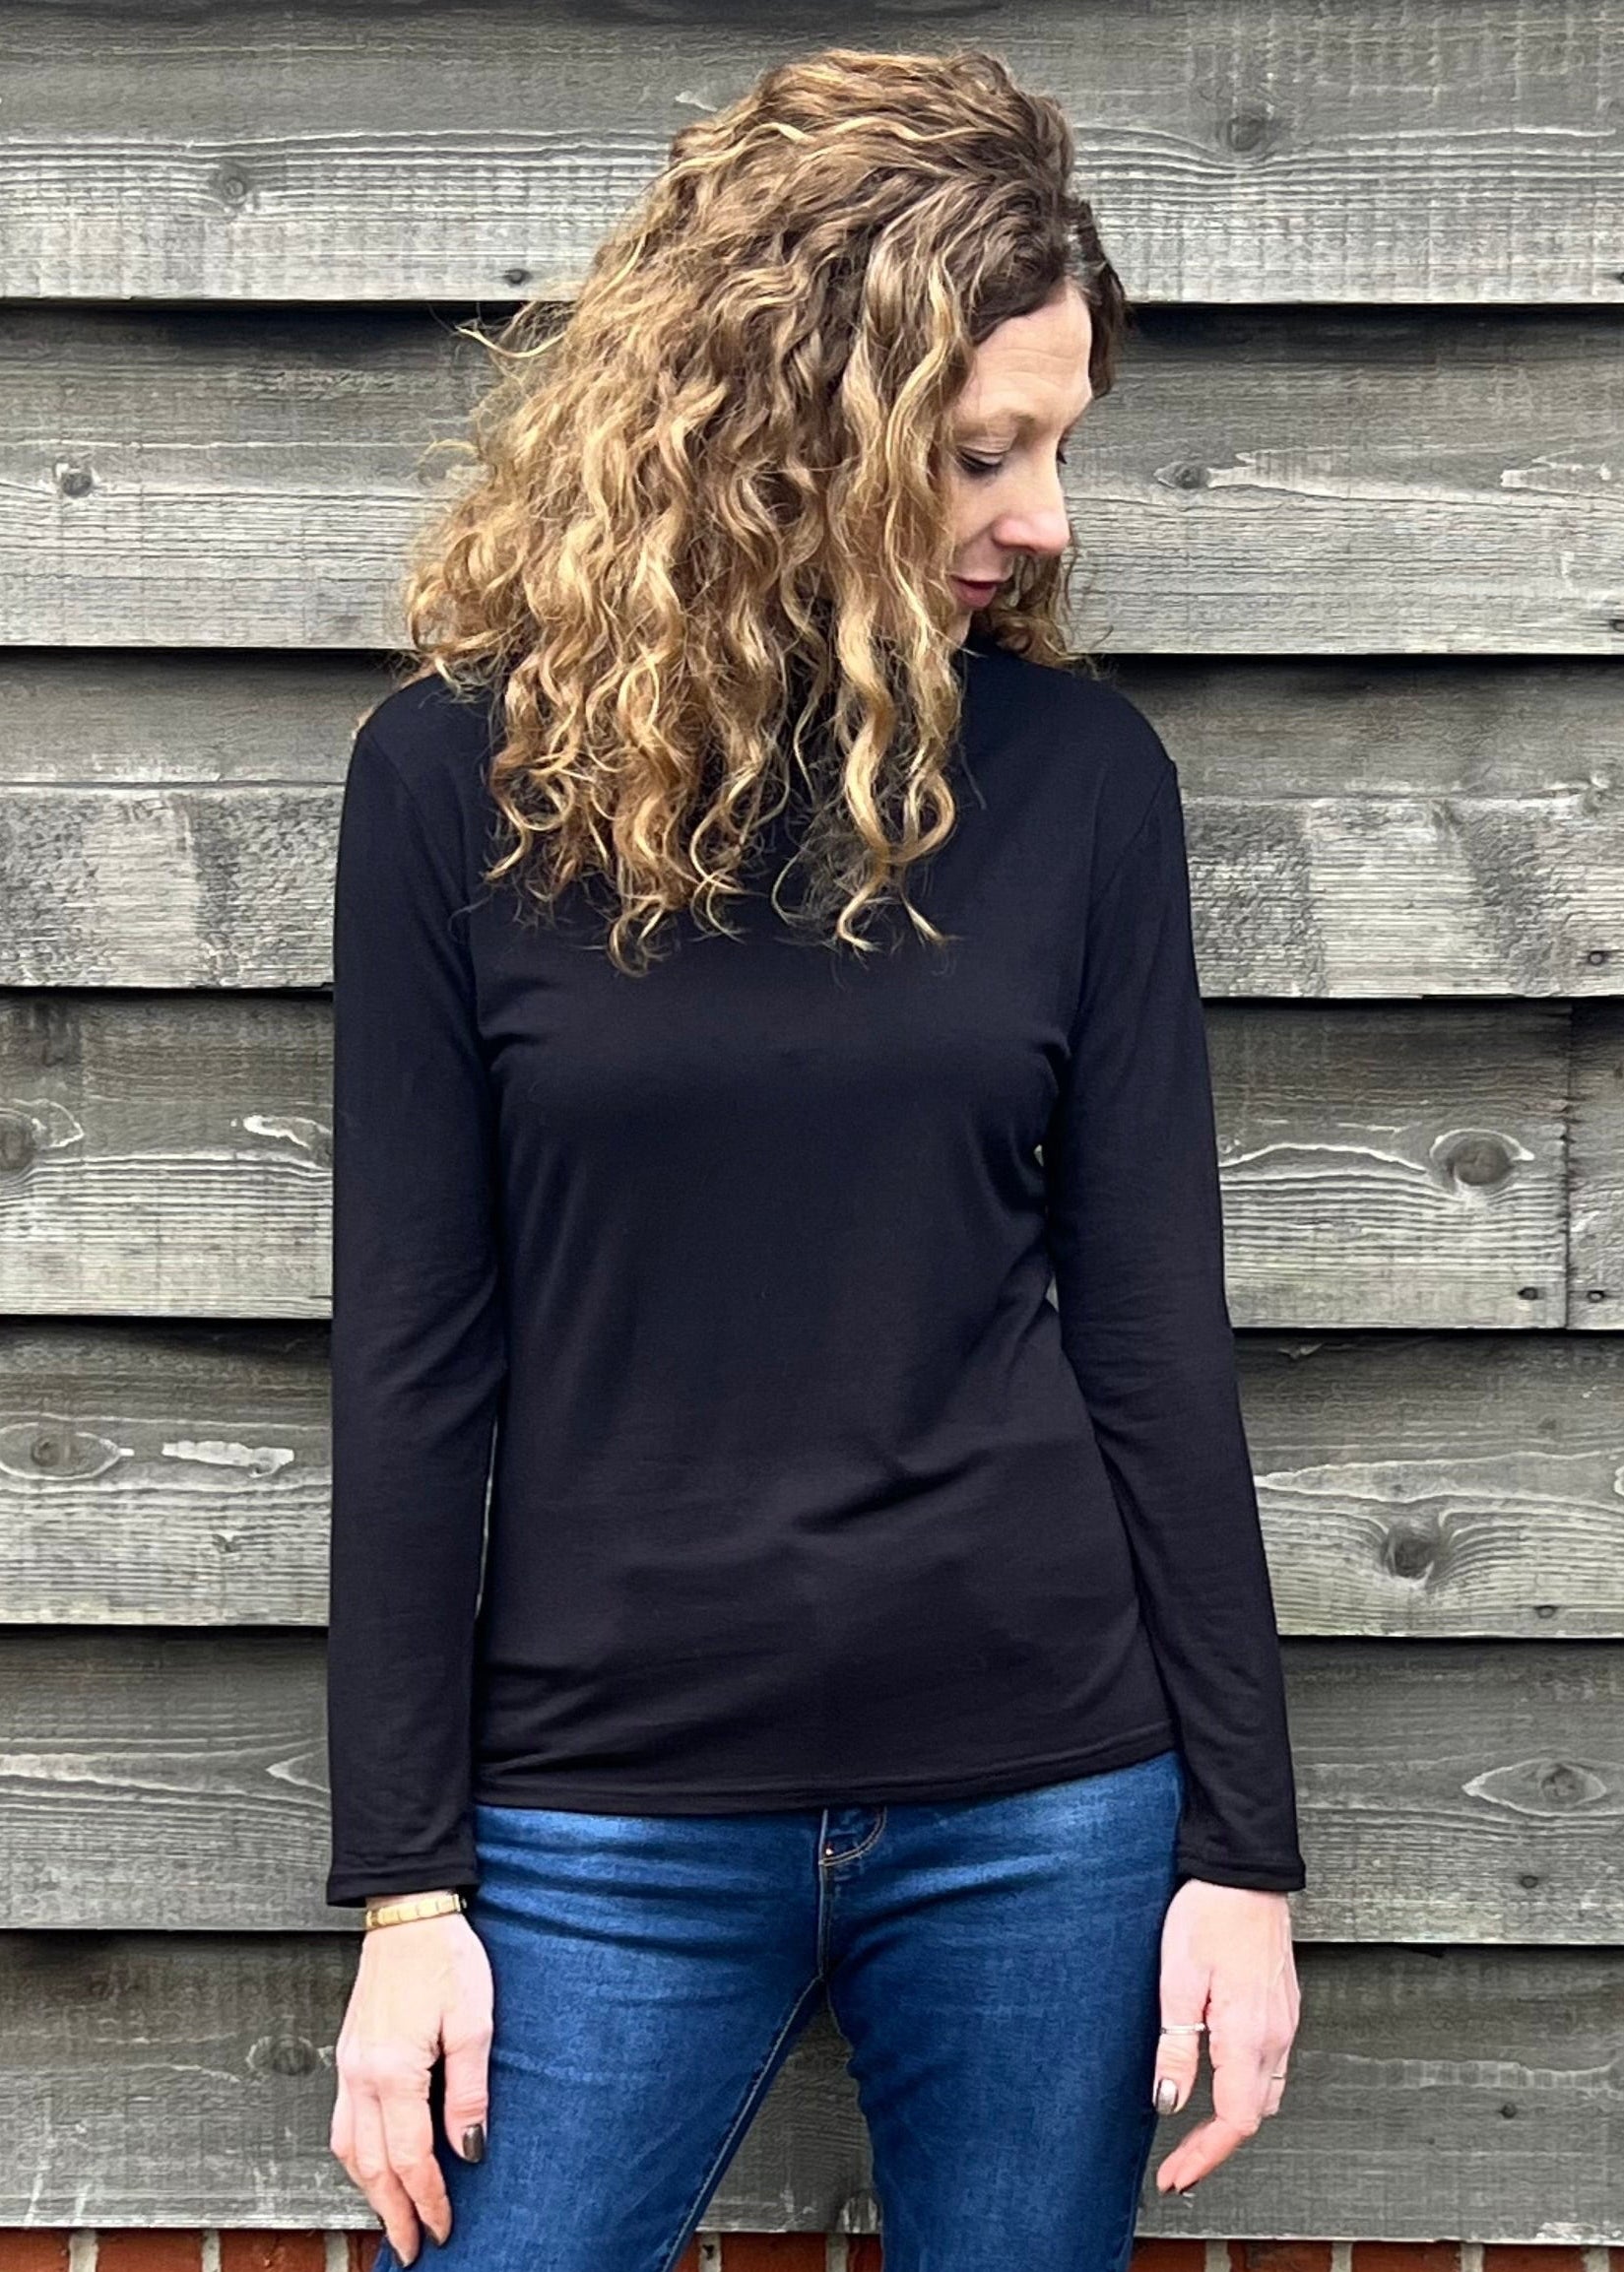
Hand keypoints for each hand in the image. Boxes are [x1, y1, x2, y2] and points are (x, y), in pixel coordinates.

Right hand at [330, 1905, 492, 2265]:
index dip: (428, 2200)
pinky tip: (372, 2165)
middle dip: (392, 2212)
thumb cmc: (445, 1956)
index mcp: (393, 2071)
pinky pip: (341, 2122)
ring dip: (369, 2190)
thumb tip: (470, 2149)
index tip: (443, 2230)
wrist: (408, 1910)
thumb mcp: (474, 2021)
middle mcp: (360, 2075)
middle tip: (413, 2246)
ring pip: (347, 2149)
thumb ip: (470, 2089)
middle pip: (370, 2166)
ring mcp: (348, 2065)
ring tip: (392, 2217)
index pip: (409, 2157)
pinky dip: (355, 2156)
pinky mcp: (348, 2053)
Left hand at [1149, 1878, 1300, 2197]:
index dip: (1204, 2157)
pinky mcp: (1283, 2007)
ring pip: (1266, 2093)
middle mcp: (1276, 2035)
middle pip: (1253, 2115)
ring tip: (1196, 2132)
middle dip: (1216, 2146)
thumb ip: (1176, 2048)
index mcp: (1250, 2036)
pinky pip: (1271, 2065)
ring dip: (1233, 2119)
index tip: (1175, 2176)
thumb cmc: (1211, 1913)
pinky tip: (1221, 2081)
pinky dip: (1246, 2088)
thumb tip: (1170, 2102)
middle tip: (1179, 2162)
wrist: (1245, 1872)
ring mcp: (1285, 2021)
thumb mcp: (1178, 1981)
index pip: (1234, 2122)